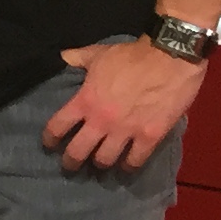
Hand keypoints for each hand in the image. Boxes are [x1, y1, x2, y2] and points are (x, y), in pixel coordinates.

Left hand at [44, 39, 203, 171]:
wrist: (171, 57)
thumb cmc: (132, 56)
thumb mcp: (99, 53)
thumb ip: (77, 58)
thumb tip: (62, 57)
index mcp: (85, 101)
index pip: (57, 127)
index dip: (49, 138)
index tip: (49, 144)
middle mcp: (101, 121)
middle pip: (77, 152)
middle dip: (71, 162)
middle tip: (71, 165)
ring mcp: (126, 131)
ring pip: (105, 160)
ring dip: (100, 164)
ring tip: (100, 164)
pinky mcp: (150, 136)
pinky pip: (135, 161)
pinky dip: (129, 166)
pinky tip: (127, 166)